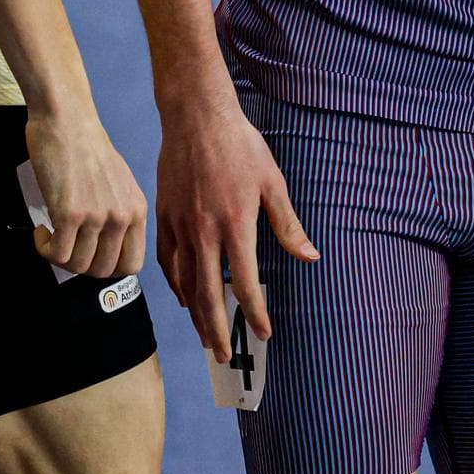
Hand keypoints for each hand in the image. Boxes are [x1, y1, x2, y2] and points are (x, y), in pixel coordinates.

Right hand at [23, 108, 148, 279]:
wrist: (68, 121)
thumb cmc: (88, 148)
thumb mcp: (118, 184)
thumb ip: (118, 214)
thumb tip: (106, 246)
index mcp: (137, 210)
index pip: (132, 264)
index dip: (108, 269)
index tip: (91, 258)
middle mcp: (121, 216)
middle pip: (103, 270)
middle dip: (81, 266)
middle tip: (67, 247)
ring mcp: (96, 216)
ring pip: (78, 266)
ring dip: (59, 258)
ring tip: (53, 236)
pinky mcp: (69, 214)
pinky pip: (57, 254)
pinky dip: (44, 248)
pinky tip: (42, 231)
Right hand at [155, 100, 316, 361]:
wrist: (195, 116)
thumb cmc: (240, 145)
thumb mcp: (272, 181)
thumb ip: (288, 224)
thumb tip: (310, 256)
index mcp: (235, 224)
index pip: (245, 282)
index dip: (254, 312)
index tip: (264, 331)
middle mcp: (204, 232)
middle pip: (209, 295)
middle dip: (218, 330)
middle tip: (226, 356)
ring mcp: (179, 227)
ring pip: (185, 284)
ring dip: (196, 315)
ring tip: (207, 336)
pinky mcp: (163, 218)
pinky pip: (167, 263)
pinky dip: (176, 286)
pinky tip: (185, 298)